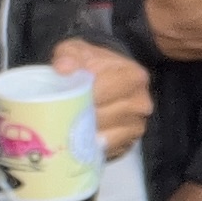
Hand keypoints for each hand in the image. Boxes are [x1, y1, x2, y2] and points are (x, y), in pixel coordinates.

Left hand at [55, 38, 152, 158]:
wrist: (101, 78)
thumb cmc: (89, 65)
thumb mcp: (77, 51)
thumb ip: (68, 56)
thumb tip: (63, 68)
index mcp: (134, 76)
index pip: (104, 91)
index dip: (80, 96)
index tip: (62, 98)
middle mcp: (142, 102)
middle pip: (104, 116)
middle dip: (80, 117)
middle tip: (59, 116)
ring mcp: (138, 125)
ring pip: (106, 135)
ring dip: (84, 134)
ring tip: (67, 127)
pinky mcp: (130, 142)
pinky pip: (108, 148)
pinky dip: (91, 145)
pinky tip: (78, 139)